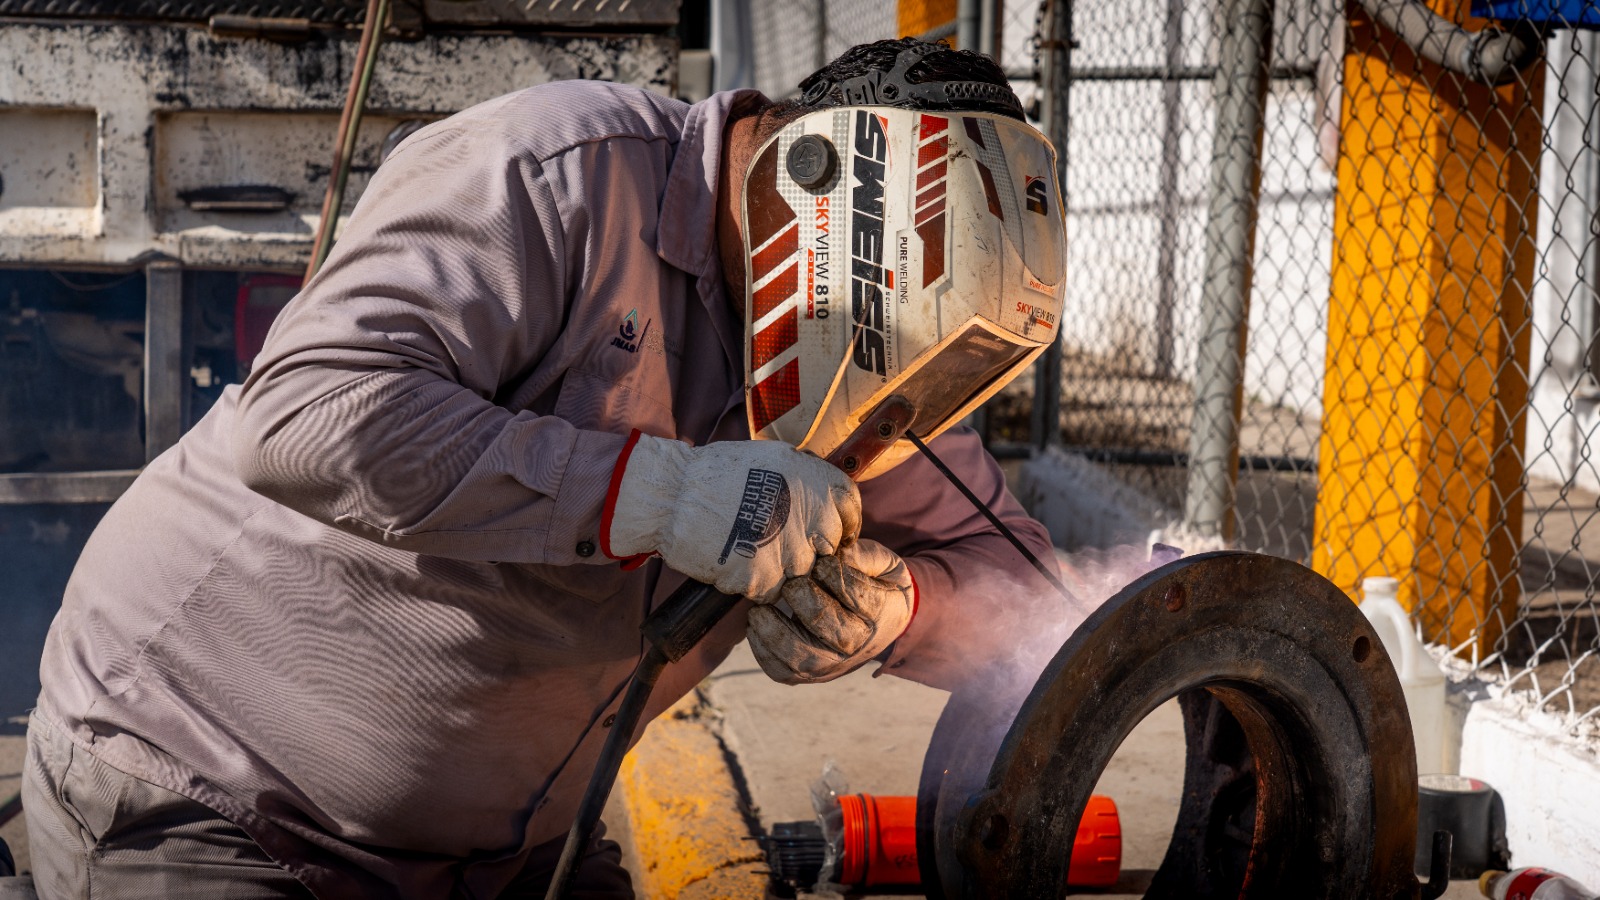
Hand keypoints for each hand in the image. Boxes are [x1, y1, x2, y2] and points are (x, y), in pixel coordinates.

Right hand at [601, 432, 859, 600]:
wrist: (676, 495)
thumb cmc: (721, 472)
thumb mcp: (778, 458)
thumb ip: (810, 480)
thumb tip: (829, 497)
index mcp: (825, 487)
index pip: (851, 515)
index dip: (836, 525)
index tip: (821, 531)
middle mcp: (818, 521)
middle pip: (828, 550)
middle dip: (808, 550)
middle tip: (779, 544)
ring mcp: (794, 555)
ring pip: (800, 576)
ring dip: (780, 570)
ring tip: (751, 551)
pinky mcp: (766, 580)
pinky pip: (771, 592)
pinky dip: (755, 583)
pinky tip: (736, 563)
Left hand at [747, 539, 915, 683]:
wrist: (881, 624)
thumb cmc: (874, 583)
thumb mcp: (881, 562)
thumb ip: (862, 554)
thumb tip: (831, 552)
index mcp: (882, 613)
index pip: (857, 594)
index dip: (833, 573)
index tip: (821, 562)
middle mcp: (860, 645)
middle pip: (831, 627)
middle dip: (804, 600)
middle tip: (789, 583)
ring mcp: (834, 665)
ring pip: (803, 657)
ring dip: (775, 631)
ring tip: (759, 610)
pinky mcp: (811, 675)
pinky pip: (783, 672)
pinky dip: (763, 651)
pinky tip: (755, 627)